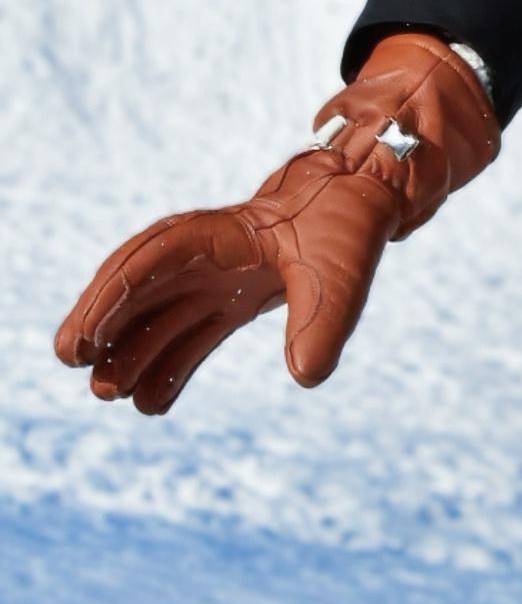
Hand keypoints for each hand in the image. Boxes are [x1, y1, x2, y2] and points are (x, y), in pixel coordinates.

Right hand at [54, 34, 496, 416]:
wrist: (366, 201)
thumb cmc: (349, 225)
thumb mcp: (341, 270)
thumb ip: (323, 320)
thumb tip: (306, 376)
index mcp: (218, 234)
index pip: (151, 261)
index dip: (115, 298)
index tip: (87, 335)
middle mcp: (206, 256)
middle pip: (138, 287)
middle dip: (102, 321)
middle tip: (72, 361)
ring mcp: (215, 278)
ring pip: (158, 316)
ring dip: (131, 350)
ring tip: (106, 394)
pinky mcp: (233, 299)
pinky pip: (190, 333)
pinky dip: (169, 364)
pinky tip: (150, 402)